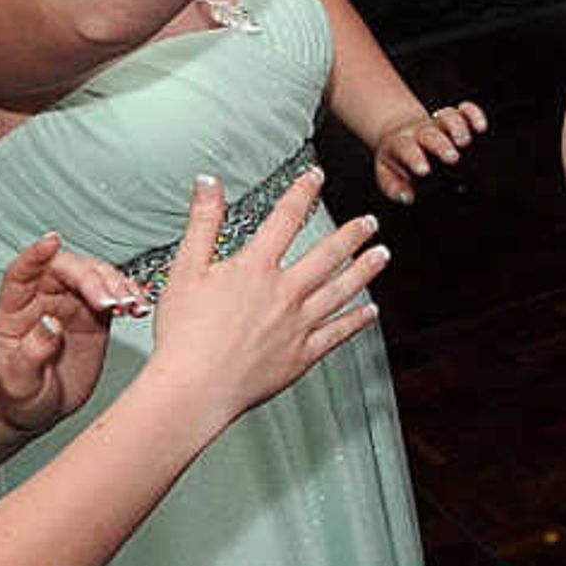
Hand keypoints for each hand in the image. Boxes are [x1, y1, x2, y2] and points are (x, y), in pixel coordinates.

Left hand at [0, 229, 137, 435]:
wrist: (41, 408)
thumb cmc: (21, 393)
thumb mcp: (19, 381)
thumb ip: (32, 352)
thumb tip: (50, 324)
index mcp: (15, 308)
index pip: (22, 272)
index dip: (36, 255)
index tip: (52, 242)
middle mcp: (43, 298)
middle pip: (67, 270)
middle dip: (91, 279)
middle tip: (111, 301)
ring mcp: (71, 304)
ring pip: (94, 276)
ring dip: (115, 284)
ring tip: (129, 305)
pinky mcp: (95, 315)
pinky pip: (114, 295)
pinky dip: (129, 296)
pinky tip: (138, 307)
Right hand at [142, 169, 389, 422]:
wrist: (195, 387)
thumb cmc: (184, 334)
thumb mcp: (185, 268)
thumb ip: (202, 222)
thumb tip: (209, 183)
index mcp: (255, 268)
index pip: (286, 219)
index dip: (303, 193)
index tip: (316, 178)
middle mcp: (284, 292)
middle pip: (327, 254)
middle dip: (352, 233)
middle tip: (369, 221)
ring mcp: (298, 324)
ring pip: (341, 290)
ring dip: (365, 270)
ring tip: (382, 255)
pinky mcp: (302, 355)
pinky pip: (338, 333)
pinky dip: (357, 321)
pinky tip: (370, 311)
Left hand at [369, 100, 485, 205]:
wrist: (399, 134)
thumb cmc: (396, 160)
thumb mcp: (386, 173)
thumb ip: (392, 186)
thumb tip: (406, 197)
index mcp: (401, 145)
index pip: (406, 149)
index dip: (415, 158)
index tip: (424, 170)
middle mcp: (421, 133)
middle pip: (431, 134)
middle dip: (442, 145)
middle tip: (452, 158)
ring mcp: (438, 125)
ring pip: (448, 117)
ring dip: (458, 127)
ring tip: (465, 143)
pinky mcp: (454, 119)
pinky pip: (464, 111)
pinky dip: (474, 114)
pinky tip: (480, 127)